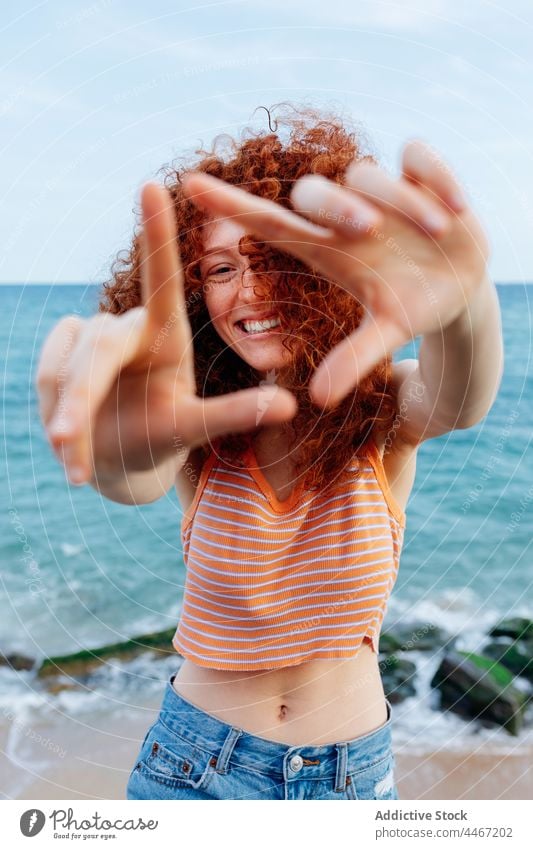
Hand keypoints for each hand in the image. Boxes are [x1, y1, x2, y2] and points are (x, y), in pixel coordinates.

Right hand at [36, 184, 296, 484]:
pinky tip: (68, 447)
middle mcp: (127, 328)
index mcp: (167, 335)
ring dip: (67, 422)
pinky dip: (55, 418)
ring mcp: (88, 339)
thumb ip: (235, 415)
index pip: (162, 280)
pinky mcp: (58, 354)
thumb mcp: (195, 428)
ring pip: (65, 370)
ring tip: (79, 468)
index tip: (151, 184)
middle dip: (78, 400)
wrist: (118, 456)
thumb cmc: (163, 437)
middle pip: (99, 350)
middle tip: (64, 438)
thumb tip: (292, 405)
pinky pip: (47, 374)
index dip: (156, 235)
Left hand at [183, 141, 489, 406]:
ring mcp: (381, 192)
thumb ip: (353, 359)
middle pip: (312, 191)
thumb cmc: (411, 306)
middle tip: (371, 231)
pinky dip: (434, 176)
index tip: (188, 184)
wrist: (460, 284)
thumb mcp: (388, 333)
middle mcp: (346, 217)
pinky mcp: (420, 173)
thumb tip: (319, 398)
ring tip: (437, 230)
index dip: (229, 204)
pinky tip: (454, 205)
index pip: (268, 222)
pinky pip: (417, 155)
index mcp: (327, 250)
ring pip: (368, 173)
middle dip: (337, 206)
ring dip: (402, 202)